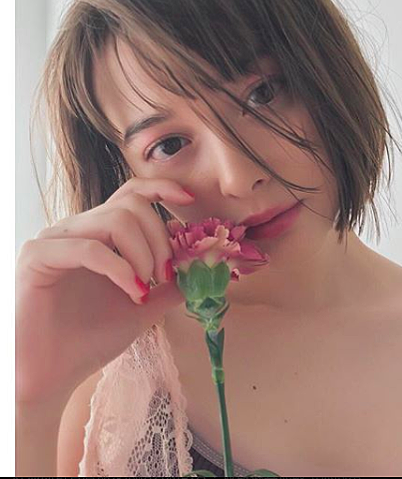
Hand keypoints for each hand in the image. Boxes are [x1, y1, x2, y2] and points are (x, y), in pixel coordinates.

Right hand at [15, 177, 193, 405]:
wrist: (50, 377)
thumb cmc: (89, 341)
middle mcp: (75, 229)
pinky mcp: (36, 256)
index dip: (162, 189)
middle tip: (165, 275)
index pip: (130, 193)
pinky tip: (132, 290)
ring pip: (114, 220)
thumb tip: (199, 267)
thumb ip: (168, 286)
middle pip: (130, 206)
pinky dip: (119, 269)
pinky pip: (90, 249)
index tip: (188, 201)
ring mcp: (54, 240)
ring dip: (142, 254)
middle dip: (159, 239)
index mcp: (96, 234)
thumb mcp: (141, 307)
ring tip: (144, 288)